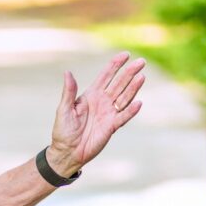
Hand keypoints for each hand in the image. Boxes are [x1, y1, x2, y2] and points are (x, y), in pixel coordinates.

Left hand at [48, 52, 144, 174]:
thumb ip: (69, 92)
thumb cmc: (63, 130)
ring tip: (142, 77)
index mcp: (91, 95)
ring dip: (133, 88)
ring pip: (124, 98)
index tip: (125, 55)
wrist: (68, 151)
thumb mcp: (64, 109)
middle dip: (129, 73)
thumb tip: (67, 72)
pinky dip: (131, 110)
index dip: (115, 65)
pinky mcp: (112, 127)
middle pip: (119, 84)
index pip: (106, 76)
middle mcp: (102, 102)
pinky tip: (139, 102)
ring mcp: (108, 114)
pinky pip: (123, 116)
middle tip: (141, 62)